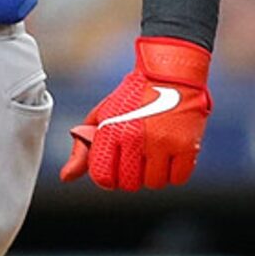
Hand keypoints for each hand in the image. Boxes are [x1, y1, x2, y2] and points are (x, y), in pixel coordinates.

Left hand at [59, 36, 211, 190]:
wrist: (170, 71)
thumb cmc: (134, 94)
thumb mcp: (102, 116)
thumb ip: (83, 148)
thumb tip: (67, 177)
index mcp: (111, 131)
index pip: (103, 177)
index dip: (108, 178)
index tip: (115, 168)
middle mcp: (135, 139)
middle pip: (129, 184)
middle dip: (131, 176)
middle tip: (137, 158)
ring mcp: (162, 143)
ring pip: (154, 183)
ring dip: (154, 174)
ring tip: (155, 154)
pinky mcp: (187, 145)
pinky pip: (178, 179)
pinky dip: (175, 173)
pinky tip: (171, 156)